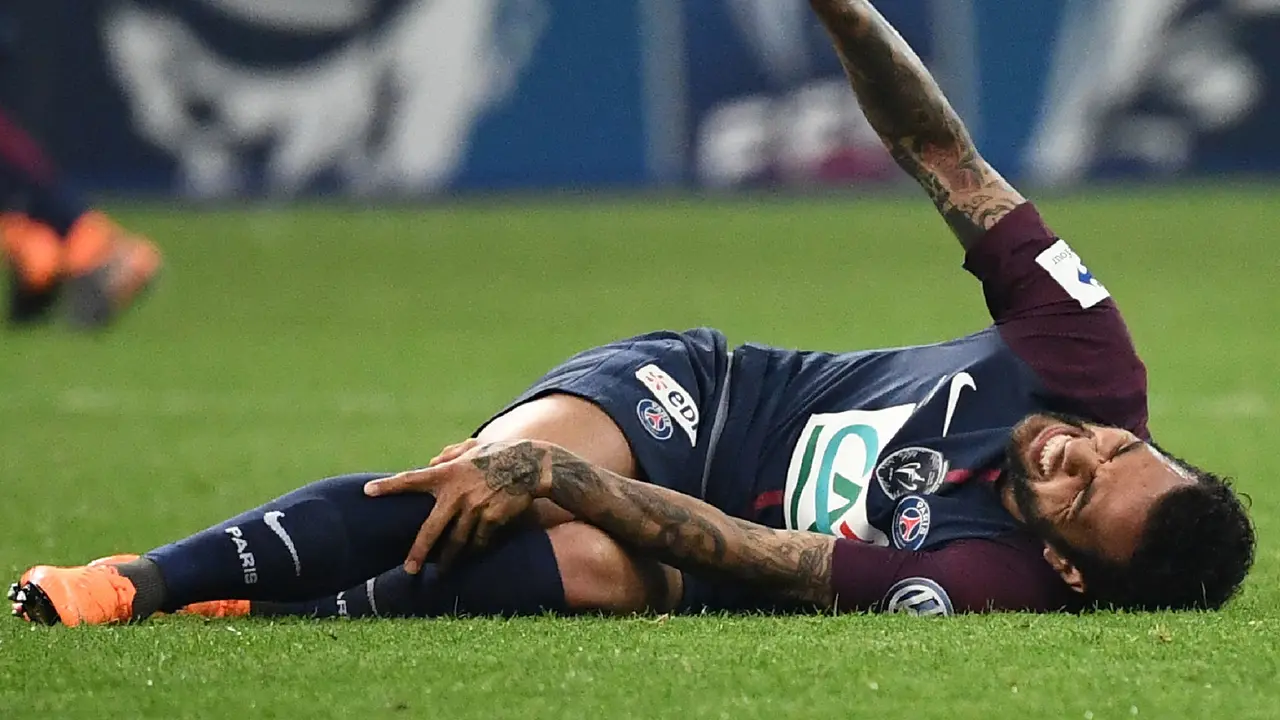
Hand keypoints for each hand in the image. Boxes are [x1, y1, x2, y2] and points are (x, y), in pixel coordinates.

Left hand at [364, 440, 549, 572]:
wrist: (533, 465)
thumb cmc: (499, 454)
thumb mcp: (472, 448)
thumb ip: (449, 455)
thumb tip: (429, 462)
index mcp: (447, 473)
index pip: (411, 480)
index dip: (388, 486)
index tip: (367, 493)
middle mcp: (457, 493)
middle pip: (431, 529)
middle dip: (418, 552)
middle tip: (408, 569)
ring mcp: (475, 508)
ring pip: (456, 541)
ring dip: (448, 560)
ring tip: (440, 572)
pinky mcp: (492, 519)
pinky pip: (480, 541)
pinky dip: (475, 549)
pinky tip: (471, 557)